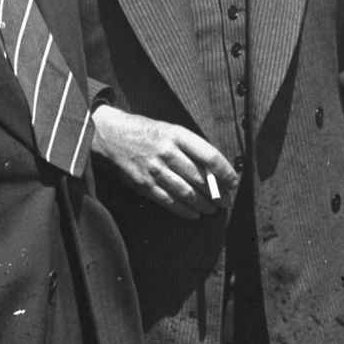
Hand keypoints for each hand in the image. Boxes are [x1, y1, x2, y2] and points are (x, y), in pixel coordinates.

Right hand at [91, 106, 238, 218]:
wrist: (110, 135)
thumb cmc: (145, 131)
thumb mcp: (169, 129)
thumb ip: (189, 146)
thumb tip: (213, 167)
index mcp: (177, 134)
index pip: (209, 155)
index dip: (224, 171)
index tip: (233, 182)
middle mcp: (167, 152)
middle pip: (199, 177)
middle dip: (217, 193)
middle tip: (227, 201)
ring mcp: (155, 169)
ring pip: (186, 192)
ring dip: (203, 204)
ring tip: (213, 209)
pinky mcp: (144, 184)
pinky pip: (168, 201)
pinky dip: (184, 210)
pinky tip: (194, 214)